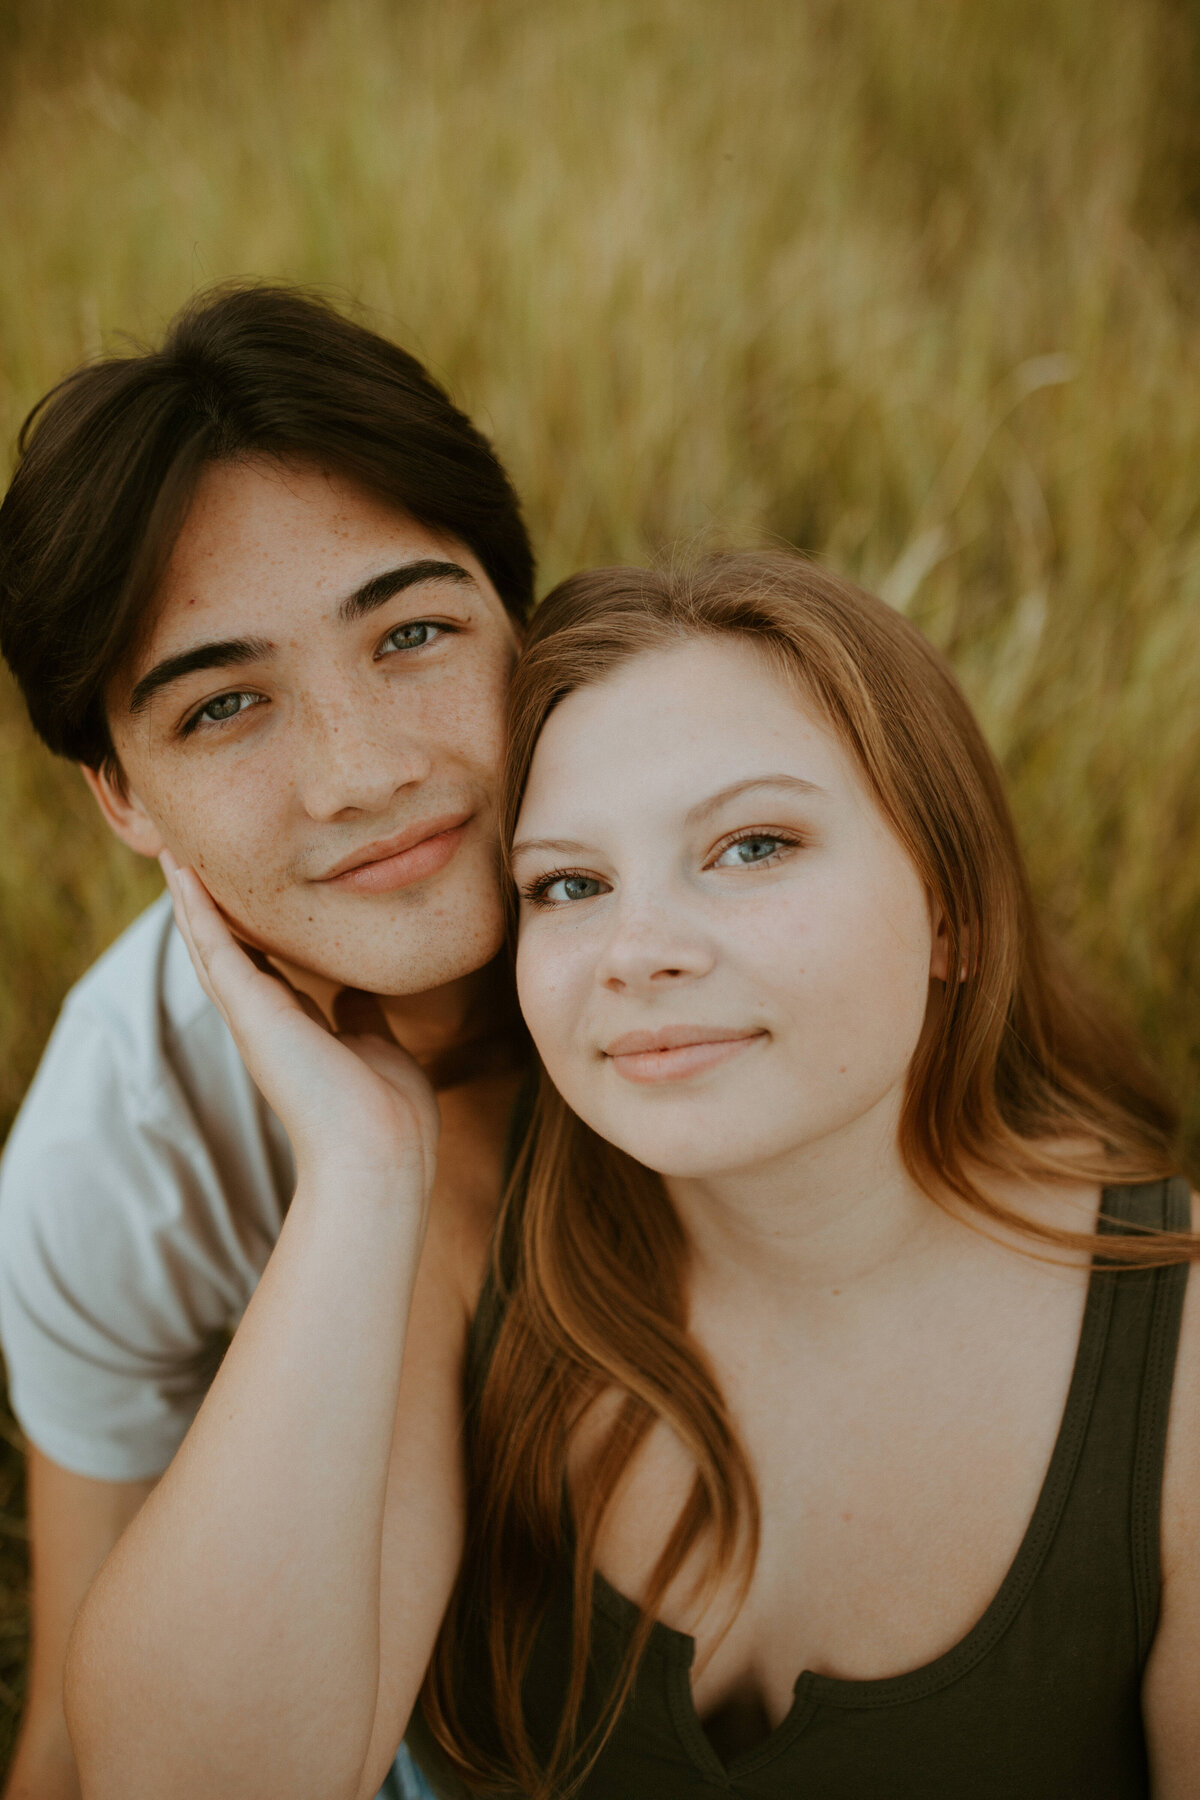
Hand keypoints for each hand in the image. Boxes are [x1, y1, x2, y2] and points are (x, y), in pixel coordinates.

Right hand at [160, 852, 438, 1196]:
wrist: (378, 1149)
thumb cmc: (387, 1112)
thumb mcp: (374, 1046)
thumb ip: (360, 1017)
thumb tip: (355, 993)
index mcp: (296, 1029)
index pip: (264, 972)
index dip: (249, 936)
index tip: (242, 900)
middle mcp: (267, 1022)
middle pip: (226, 954)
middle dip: (208, 911)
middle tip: (188, 866)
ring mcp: (253, 1016)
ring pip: (209, 947)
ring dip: (190, 902)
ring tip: (175, 858)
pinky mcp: (250, 1010)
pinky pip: (214, 947)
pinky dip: (196, 909)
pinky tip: (183, 874)